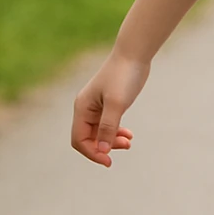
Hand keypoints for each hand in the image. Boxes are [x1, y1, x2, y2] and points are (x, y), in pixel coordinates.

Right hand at [71, 50, 149, 167]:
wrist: (134, 54)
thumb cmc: (124, 76)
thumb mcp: (117, 104)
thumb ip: (108, 127)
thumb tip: (102, 150)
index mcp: (82, 108)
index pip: (79, 140)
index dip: (92, 153)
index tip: (109, 160)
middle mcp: (86, 108)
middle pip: (88, 138)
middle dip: (104, 146)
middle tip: (125, 147)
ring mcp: (97, 105)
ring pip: (99, 132)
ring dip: (112, 140)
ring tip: (128, 142)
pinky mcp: (109, 102)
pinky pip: (108, 123)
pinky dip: (117, 131)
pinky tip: (128, 135)